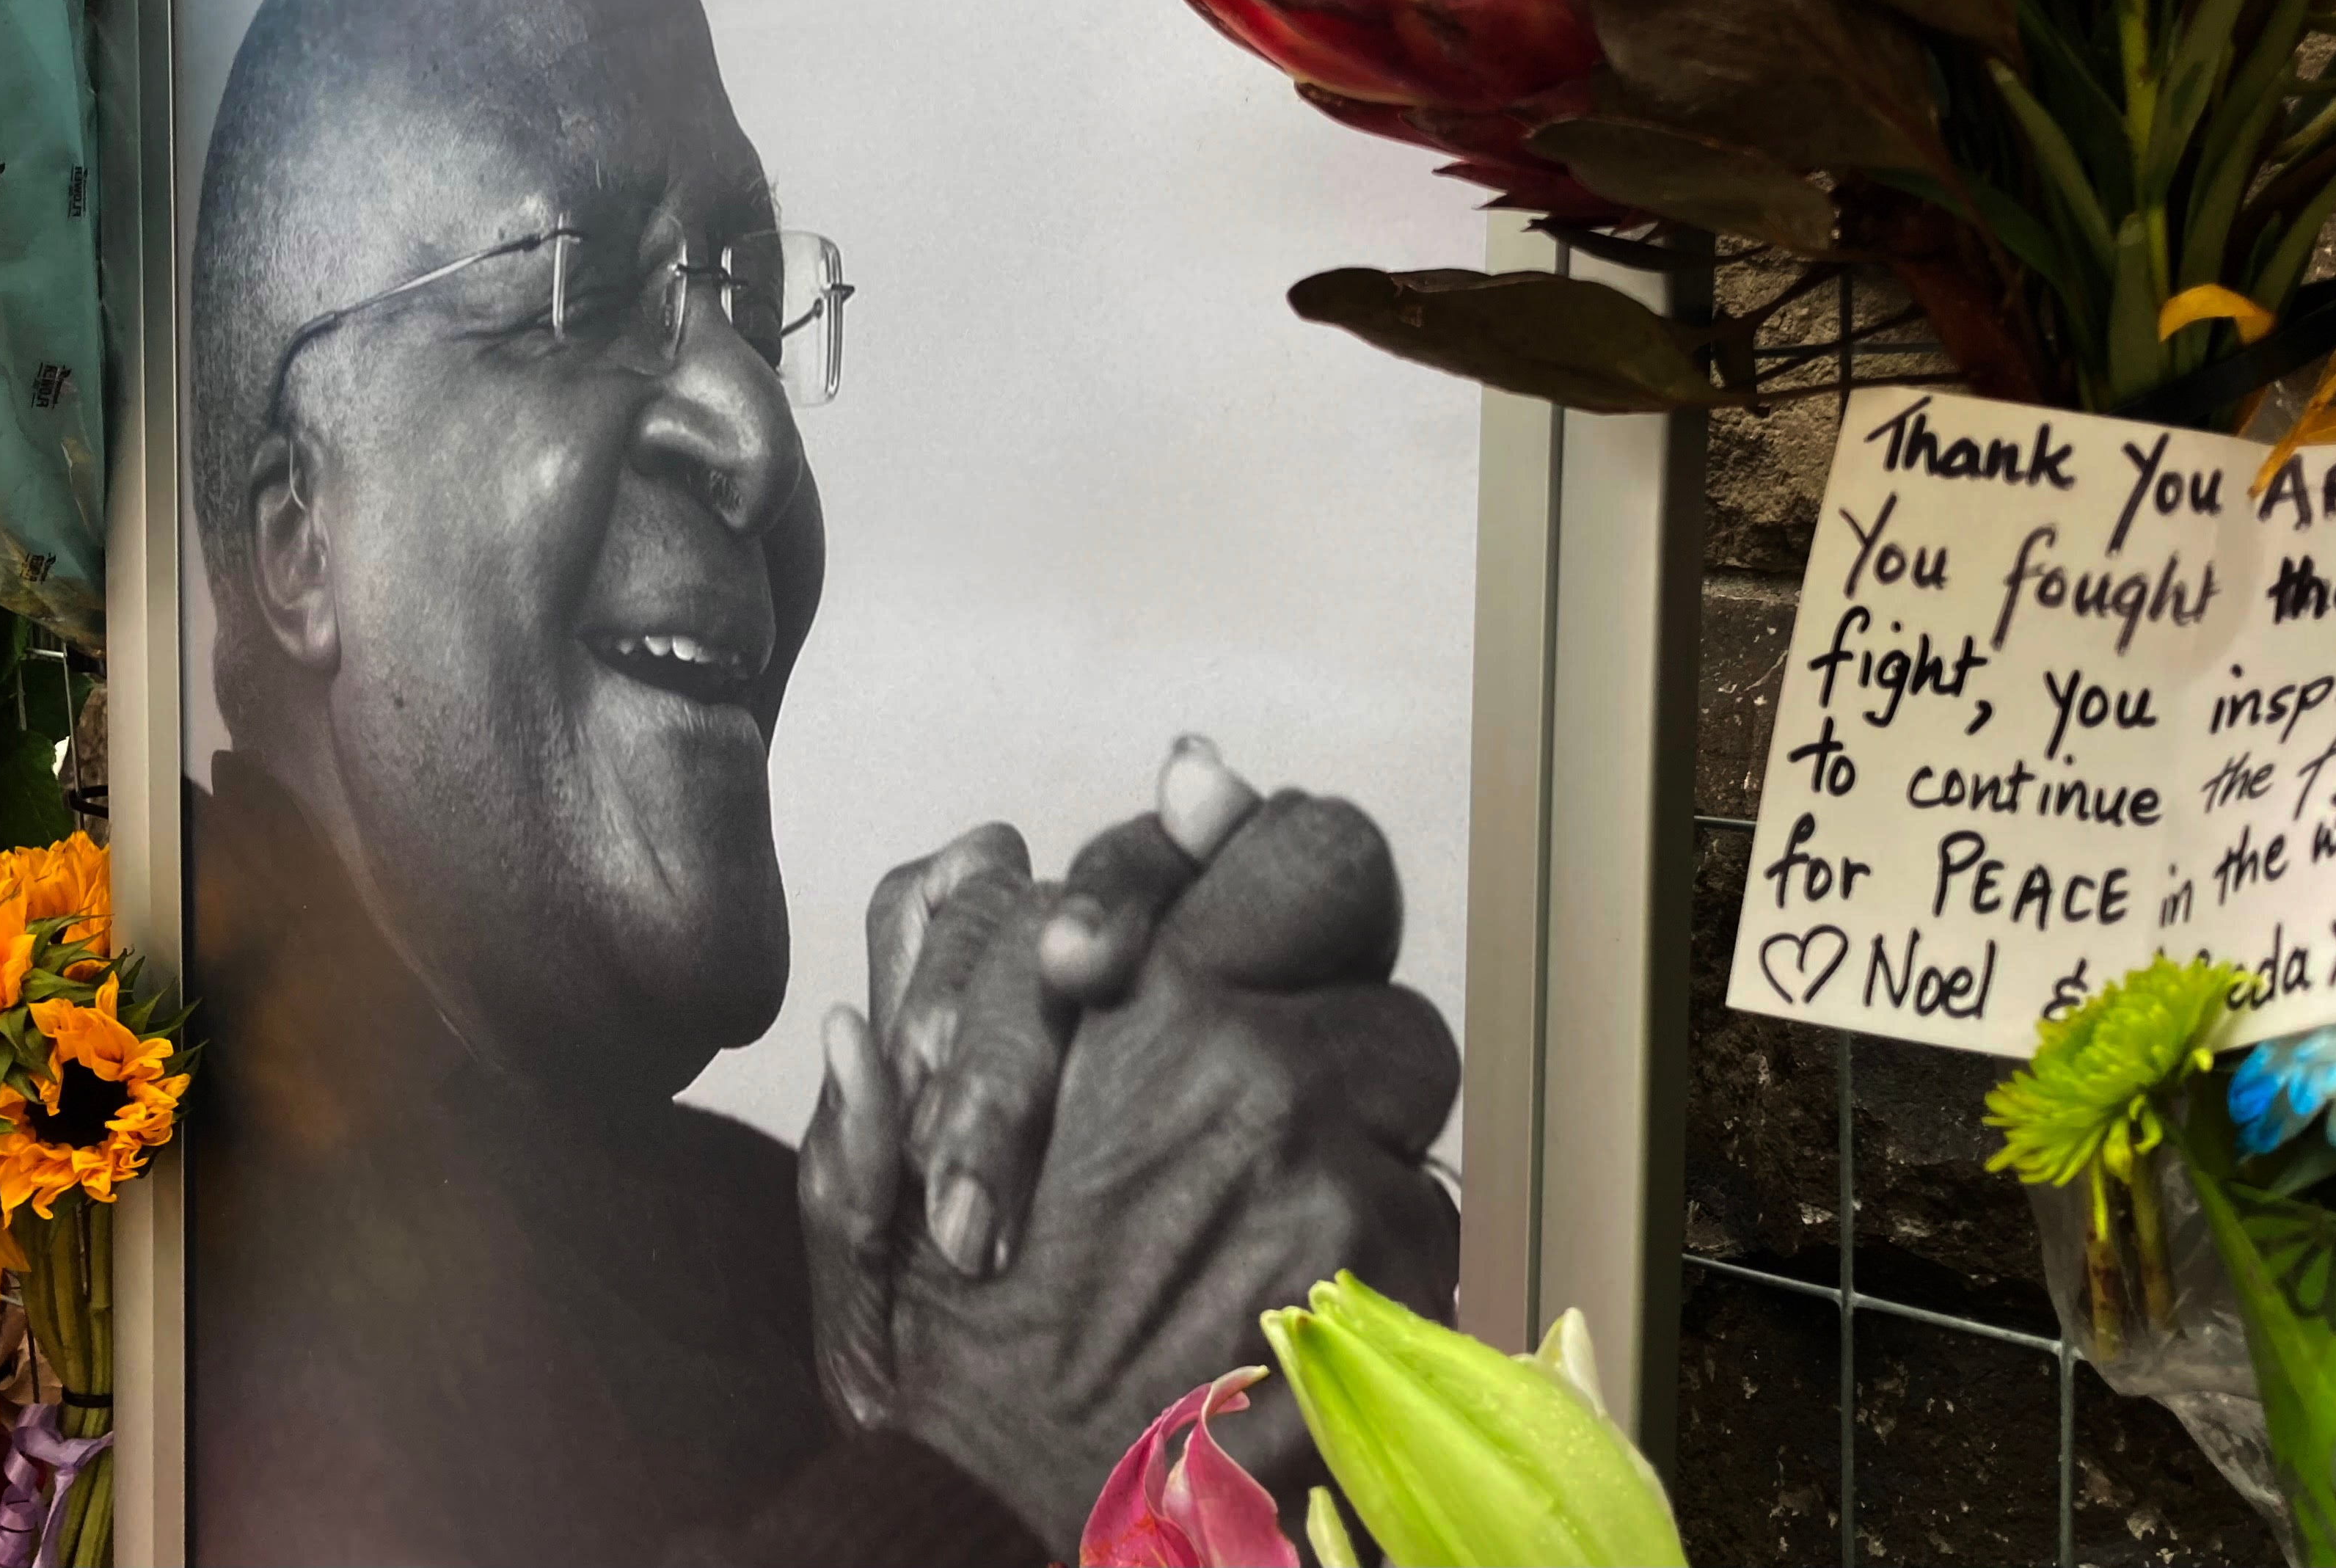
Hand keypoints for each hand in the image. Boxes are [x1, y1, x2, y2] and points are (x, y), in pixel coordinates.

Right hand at [797, 742, 1459, 1548]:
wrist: (992, 1520)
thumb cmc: (941, 1343)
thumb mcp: (909, 1117)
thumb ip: (950, 974)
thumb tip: (1022, 837)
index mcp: (1136, 999)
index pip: (1313, 852)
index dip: (1308, 871)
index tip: (1280, 895)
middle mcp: (1252, 1059)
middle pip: (1382, 983)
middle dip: (1333, 1023)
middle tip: (1270, 1095)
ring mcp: (1331, 1169)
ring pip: (1412, 1100)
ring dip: (1355, 1141)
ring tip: (1253, 1227)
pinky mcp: (1385, 1281)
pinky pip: (1426, 1222)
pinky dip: (1375, 1259)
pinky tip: (1280, 1311)